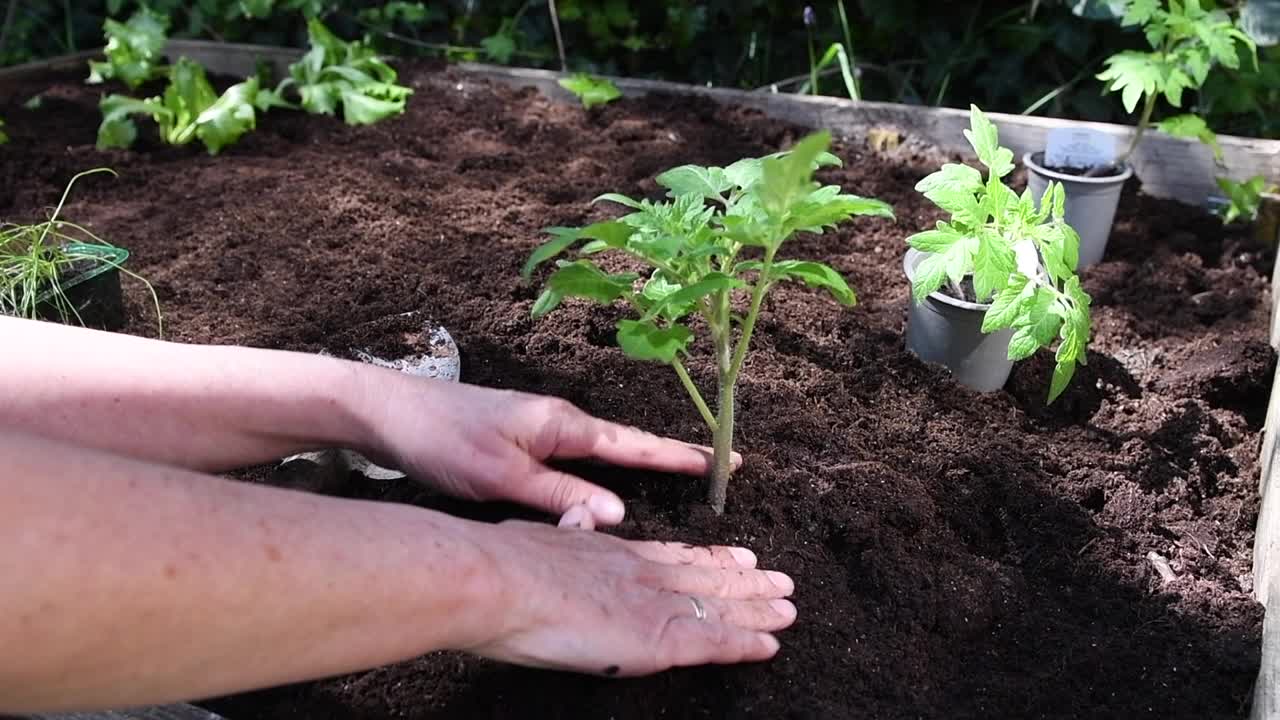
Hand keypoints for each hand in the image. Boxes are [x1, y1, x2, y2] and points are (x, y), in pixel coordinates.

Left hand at [358, 375, 737, 524]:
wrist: (387, 410)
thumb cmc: (441, 441)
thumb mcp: (501, 478)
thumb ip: (560, 497)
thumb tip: (617, 517)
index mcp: (561, 425)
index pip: (635, 444)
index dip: (680, 456)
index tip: (725, 461)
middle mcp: (558, 420)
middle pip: (628, 442)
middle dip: (673, 455)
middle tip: (719, 464)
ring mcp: (540, 425)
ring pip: (603, 447)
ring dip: (642, 458)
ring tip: (681, 468)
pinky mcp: (521, 435)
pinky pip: (579, 452)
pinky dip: (607, 463)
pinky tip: (610, 475)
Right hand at [459, 519, 794, 675]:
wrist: (496, 579)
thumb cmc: (503, 562)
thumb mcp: (540, 536)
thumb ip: (565, 531)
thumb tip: (574, 516)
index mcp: (612, 552)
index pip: (673, 555)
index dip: (708, 557)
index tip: (735, 555)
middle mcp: (641, 573)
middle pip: (706, 575)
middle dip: (745, 580)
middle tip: (779, 579)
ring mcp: (653, 604)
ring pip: (720, 606)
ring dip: (757, 609)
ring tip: (788, 607)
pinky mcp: (657, 637)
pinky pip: (714, 642)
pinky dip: (745, 643)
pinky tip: (770, 646)